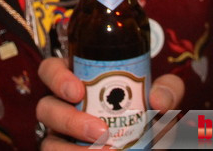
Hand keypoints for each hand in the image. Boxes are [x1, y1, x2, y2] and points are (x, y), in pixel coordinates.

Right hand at [36, 57, 183, 148]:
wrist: (150, 142)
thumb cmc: (147, 112)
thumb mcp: (160, 97)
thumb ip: (167, 89)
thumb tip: (158, 101)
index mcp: (77, 80)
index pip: (50, 70)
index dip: (56, 77)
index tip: (78, 91)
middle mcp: (62, 107)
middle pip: (45, 107)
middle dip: (67, 119)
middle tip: (100, 131)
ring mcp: (61, 136)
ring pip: (49, 141)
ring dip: (72, 150)